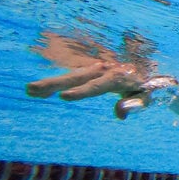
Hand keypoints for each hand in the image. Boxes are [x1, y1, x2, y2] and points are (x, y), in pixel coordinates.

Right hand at [26, 32, 176, 118]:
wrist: (149, 64)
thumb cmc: (146, 84)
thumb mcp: (147, 95)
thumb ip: (135, 103)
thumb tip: (120, 114)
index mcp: (118, 76)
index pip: (98, 84)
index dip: (81, 91)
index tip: (64, 97)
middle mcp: (104, 68)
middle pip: (77, 76)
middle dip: (55, 83)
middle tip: (32, 89)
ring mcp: (95, 66)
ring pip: (70, 73)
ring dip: (50, 82)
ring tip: (29, 90)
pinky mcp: (89, 67)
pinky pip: (70, 72)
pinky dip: (54, 80)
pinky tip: (35, 91)